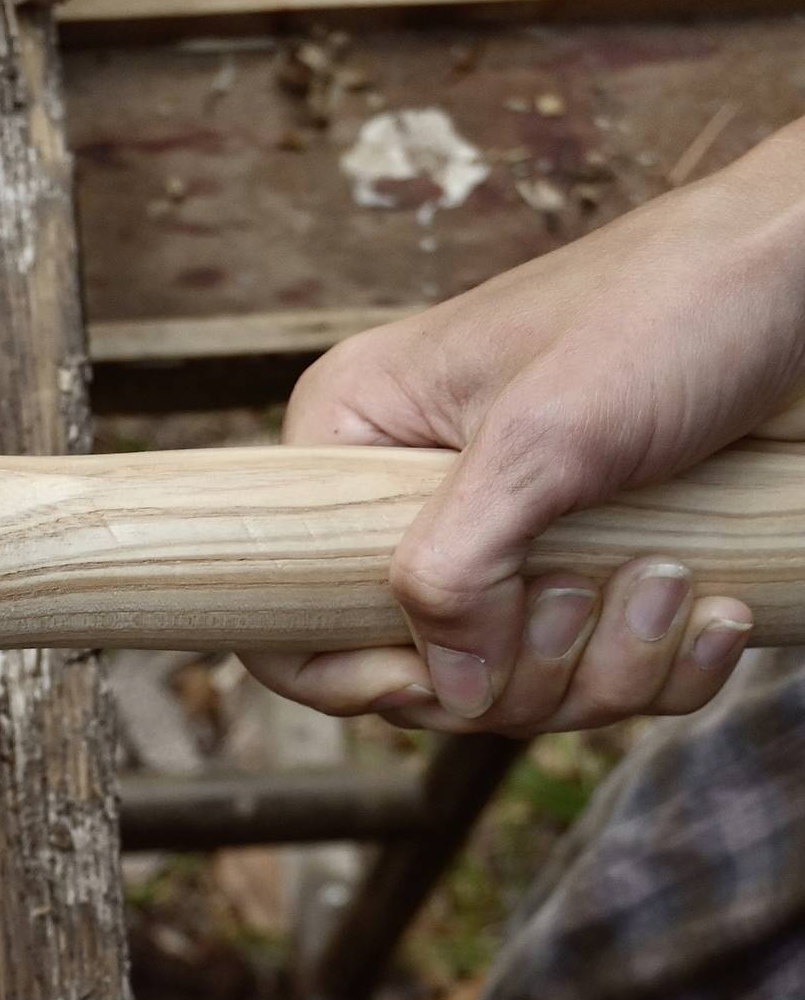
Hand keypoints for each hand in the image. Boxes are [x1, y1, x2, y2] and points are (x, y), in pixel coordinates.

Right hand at [246, 118, 804, 734]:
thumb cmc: (674, 308)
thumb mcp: (545, 437)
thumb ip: (457, 571)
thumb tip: (439, 691)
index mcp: (357, 443)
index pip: (283, 613)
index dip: (348, 676)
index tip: (431, 681)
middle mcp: (419, 502)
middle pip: (422, 678)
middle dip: (529, 668)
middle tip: (594, 585)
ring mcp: (512, 546)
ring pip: (521, 691)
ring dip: (615, 660)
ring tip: (673, 573)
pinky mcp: (594, 572)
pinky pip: (605, 681)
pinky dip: (670, 664)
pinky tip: (716, 606)